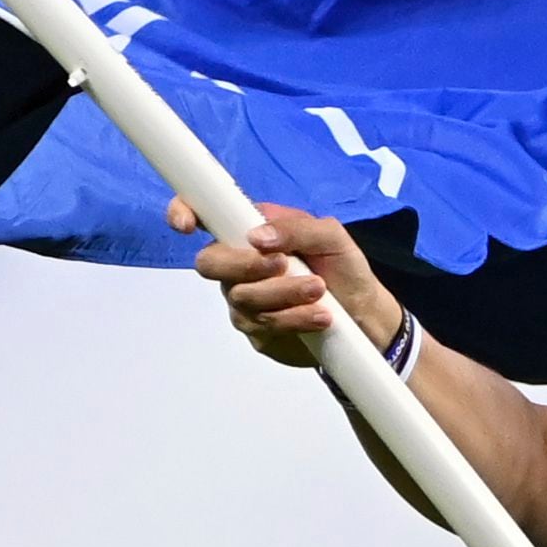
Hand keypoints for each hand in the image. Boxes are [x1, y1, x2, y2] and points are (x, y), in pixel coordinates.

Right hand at [172, 197, 398, 368]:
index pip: (205, 216)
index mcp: (250, 230)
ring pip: (241, 299)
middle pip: (209, 263)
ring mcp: (243, 300)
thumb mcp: (331, 236)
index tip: (186, 224)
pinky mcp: (257, 332)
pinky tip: (320, 316)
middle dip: (243, 265)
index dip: (183, 213)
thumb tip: (257, 236)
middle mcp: (238, 264)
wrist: (363, 313)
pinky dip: (292, 319)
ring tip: (318, 290)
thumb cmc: (342, 266)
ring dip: (282, 294)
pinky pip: (261, 327)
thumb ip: (297, 228)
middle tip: (282, 265)